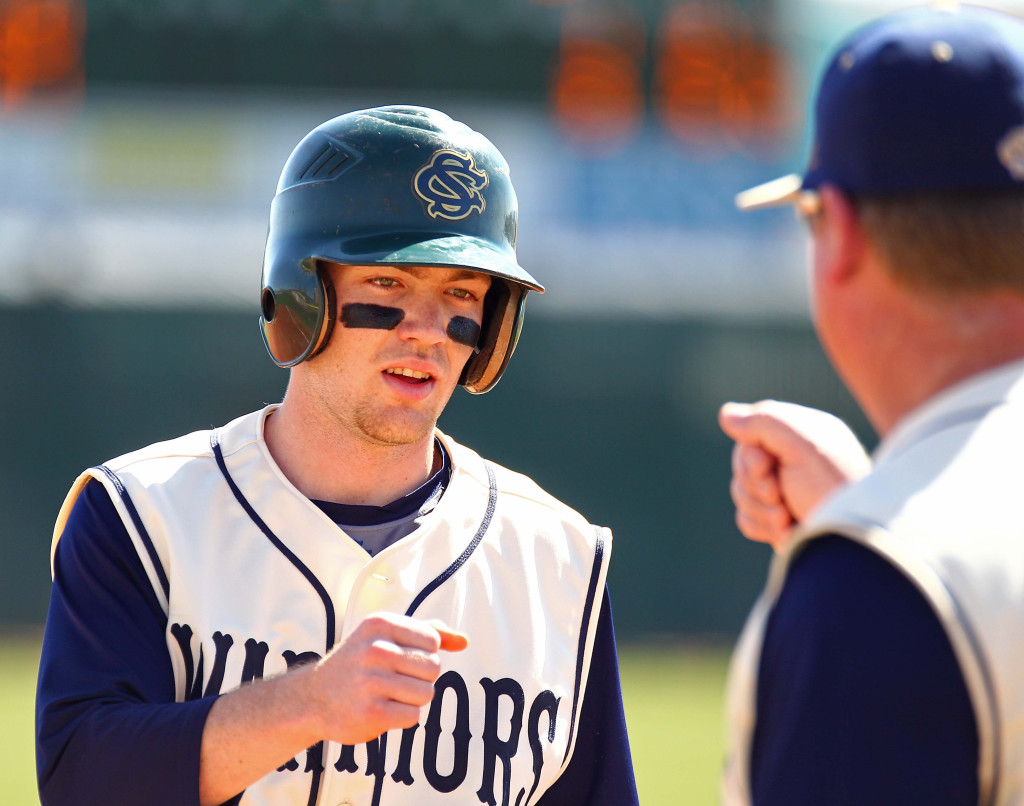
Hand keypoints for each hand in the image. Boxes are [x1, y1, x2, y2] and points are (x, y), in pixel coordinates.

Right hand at [309, 612, 467, 744]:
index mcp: (380, 624)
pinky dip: (403, 716)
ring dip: (413, 699)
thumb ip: (428, 633)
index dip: (424, 653)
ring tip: (389, 694)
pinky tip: (382, 709)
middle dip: (422, 677)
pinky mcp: (371, 713)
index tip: (401, 657)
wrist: (313, 698)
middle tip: (395, 679)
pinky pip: (413, 716)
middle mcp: (375, 650)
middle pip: (433, 667)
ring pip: (427, 694)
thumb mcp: (387, 636)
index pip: (433, 640)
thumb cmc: (359, 662)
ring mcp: (371, 682)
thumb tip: (464, 641)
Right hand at [718, 400, 870, 551]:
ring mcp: (785, 493)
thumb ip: (763, 423)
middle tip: (781, 495)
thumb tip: (726, 415)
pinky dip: (761, 527)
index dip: (750, 456)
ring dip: (761, 509)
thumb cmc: (836, 490)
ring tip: (787, 517)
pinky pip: (745, 519)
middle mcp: (792, 461)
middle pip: (741, 467)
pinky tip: (785, 530)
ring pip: (741, 494)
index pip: (750, 436)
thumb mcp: (804, 445)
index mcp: (802, 435)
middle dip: (757, 486)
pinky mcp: (779, 522)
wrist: (855, 544)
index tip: (767, 468)